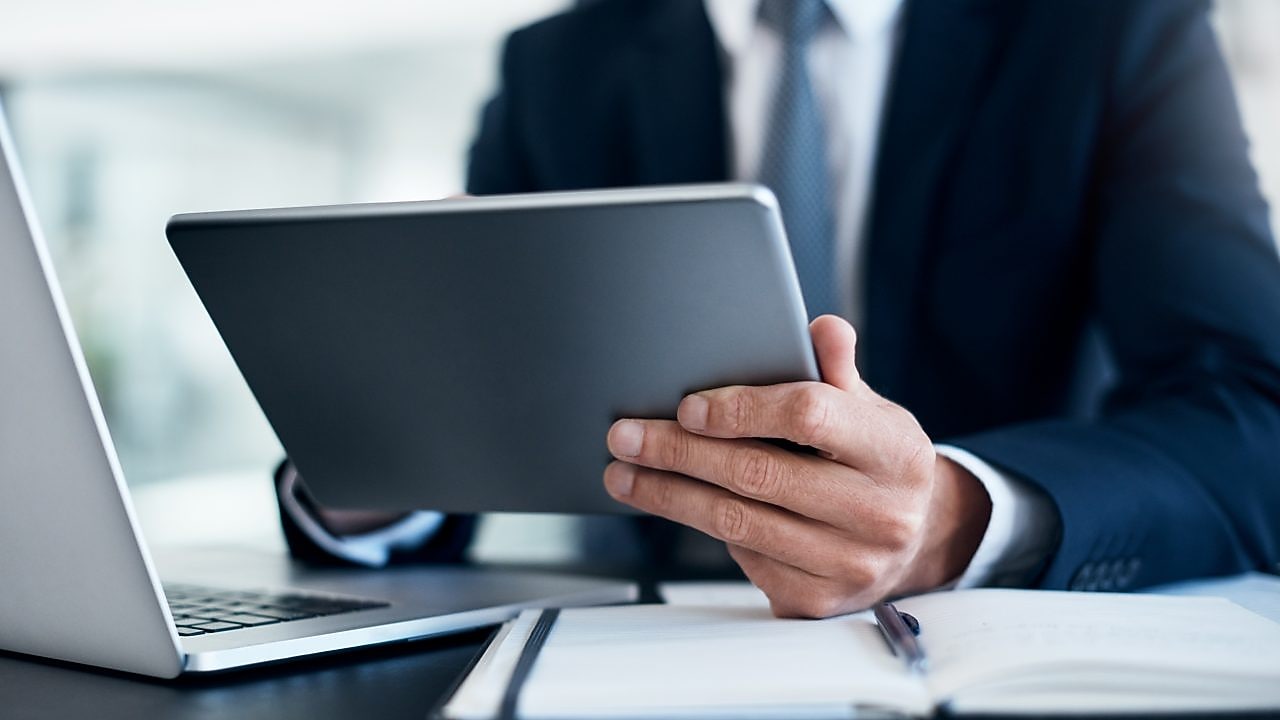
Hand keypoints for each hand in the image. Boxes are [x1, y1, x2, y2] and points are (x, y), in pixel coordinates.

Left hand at [603, 315, 991, 617]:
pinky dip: (705, 529)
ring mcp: (849, 564)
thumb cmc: (878, 462)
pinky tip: (676, 505)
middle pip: (758, 474)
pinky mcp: (817, 600)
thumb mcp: (871, 410)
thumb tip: (820, 329)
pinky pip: (744, 559)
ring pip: (738, 523)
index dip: (741, 409)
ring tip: (625, 474)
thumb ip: (837, 371)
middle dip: (679, 452)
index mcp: (894, 452)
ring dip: (669, 496)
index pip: (808, 415)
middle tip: (626, 437)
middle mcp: (878, 512)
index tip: (687, 406)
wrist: (921, 539)